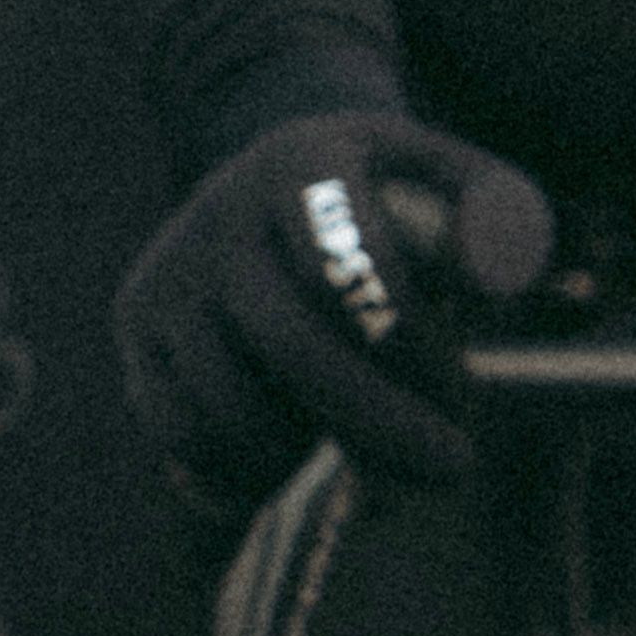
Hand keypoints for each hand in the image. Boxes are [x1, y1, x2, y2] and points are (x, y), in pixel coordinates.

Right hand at [113, 106, 551, 519]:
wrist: (274, 180)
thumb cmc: (385, 203)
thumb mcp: (443, 181)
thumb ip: (492, 222)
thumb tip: (500, 282)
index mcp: (302, 162)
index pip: (351, 270)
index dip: (414, 352)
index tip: (466, 405)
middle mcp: (220, 212)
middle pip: (290, 344)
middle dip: (377, 424)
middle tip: (449, 473)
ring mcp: (169, 273)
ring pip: (227, 403)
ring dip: (308, 456)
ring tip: (365, 457)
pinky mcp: (135, 326)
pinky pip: (179, 431)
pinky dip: (239, 472)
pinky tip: (292, 467)